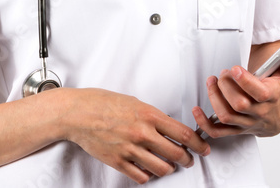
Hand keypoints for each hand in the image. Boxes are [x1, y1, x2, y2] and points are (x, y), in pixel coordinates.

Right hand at [63, 88, 210, 183]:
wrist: (76, 113)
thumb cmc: (101, 102)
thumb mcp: (132, 102)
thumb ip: (152, 115)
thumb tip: (168, 127)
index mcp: (147, 115)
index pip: (183, 134)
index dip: (198, 144)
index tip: (203, 148)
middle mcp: (141, 133)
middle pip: (177, 154)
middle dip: (187, 159)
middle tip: (188, 159)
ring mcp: (130, 149)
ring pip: (162, 169)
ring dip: (169, 168)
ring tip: (168, 165)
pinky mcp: (118, 162)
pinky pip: (142, 177)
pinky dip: (148, 175)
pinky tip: (147, 169)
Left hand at [192, 42, 279, 138]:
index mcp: (272, 98)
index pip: (259, 93)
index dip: (245, 81)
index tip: (235, 68)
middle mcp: (259, 113)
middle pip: (238, 104)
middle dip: (226, 86)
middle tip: (223, 73)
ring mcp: (246, 123)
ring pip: (226, 116)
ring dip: (214, 97)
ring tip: (212, 82)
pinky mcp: (235, 129)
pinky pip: (217, 132)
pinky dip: (204, 123)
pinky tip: (197, 110)